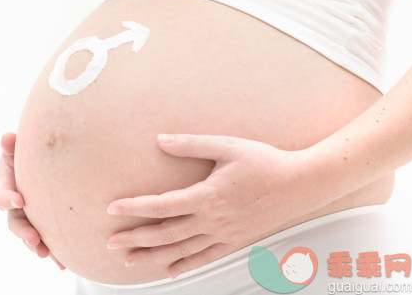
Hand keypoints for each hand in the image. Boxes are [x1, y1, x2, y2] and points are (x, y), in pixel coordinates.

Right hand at [0, 132, 65, 269]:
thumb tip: (7, 137)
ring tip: (44, 253)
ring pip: (29, 234)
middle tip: (33, 238)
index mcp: (8, 184)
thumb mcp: (24, 146)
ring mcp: (29, 215)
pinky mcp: (44, 223)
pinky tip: (63, 263)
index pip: (3, 196)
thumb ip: (14, 145)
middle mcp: (16, 204)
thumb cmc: (35, 149)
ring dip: (36, 245)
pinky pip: (47, 240)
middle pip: (14, 222)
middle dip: (23, 231)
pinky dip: (53, 252)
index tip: (20, 201)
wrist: (53, 158)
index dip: (9, 198)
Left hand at [106, 134, 313, 277]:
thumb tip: (161, 140)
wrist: (299, 184)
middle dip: (135, 238)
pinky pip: (205, 258)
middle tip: (111, 243)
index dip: (134, 208)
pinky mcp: (234, 241)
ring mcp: (223, 234)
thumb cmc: (266, 163)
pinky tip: (170, 271)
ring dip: (153, 257)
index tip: (113, 209)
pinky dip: (185, 266)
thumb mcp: (227, 146)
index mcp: (207, 196)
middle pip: (165, 234)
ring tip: (131, 261)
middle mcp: (212, 220)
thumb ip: (191, 144)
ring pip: (181, 251)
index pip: (161, 206)